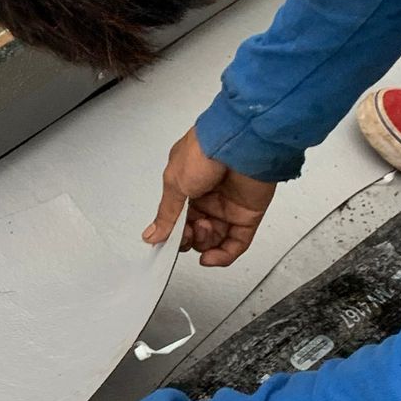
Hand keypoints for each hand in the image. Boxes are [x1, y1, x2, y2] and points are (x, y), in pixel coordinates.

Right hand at [144, 128, 275, 268]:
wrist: (238, 143)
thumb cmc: (206, 151)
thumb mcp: (175, 183)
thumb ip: (166, 215)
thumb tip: (152, 234)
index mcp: (187, 187)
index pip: (179, 221)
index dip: (174, 234)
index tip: (167, 241)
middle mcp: (208, 198)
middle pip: (196, 234)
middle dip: (188, 239)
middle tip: (186, 232)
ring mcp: (228, 207)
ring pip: (215, 241)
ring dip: (205, 244)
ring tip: (202, 229)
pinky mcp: (248, 215)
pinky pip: (236, 243)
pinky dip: (224, 256)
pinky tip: (211, 258)